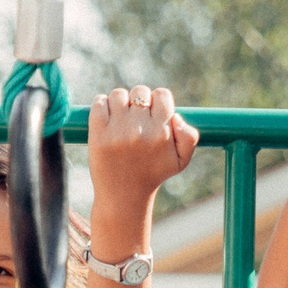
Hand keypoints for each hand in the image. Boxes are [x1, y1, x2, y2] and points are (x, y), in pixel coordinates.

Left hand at [87, 86, 200, 201]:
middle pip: (140, 92)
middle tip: (135, 119)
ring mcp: (117, 130)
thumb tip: (175, 116)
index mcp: (161, 133)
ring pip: (118, 94)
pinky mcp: (98, 133)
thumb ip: (190, 137)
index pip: (162, 95)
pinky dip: (101, 105)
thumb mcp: (181, 161)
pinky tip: (107, 119)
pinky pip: (99, 102)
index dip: (158, 102)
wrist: (123, 196)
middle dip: (138, 102)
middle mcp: (140, 130)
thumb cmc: (152, 174)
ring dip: (119, 103)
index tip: (152, 115)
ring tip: (121, 121)